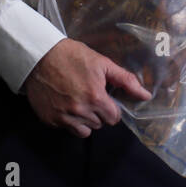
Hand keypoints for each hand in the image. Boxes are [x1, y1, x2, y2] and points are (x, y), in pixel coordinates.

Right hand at [23, 38, 150, 137]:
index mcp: (95, 98)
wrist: (39, 56)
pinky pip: (67, 129)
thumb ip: (126, 80)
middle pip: (100, 124)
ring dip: (85, 119)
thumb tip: (146, 95)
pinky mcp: (50, 120)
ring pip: (84, 130)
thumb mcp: (102, 63)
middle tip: (89, 95)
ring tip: (78, 101)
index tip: (104, 98)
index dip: (111, 108)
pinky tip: (65, 104)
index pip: (114, 118)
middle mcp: (80, 112)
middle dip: (99, 112)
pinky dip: (69, 121)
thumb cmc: (73, 56)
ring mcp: (63, 118)